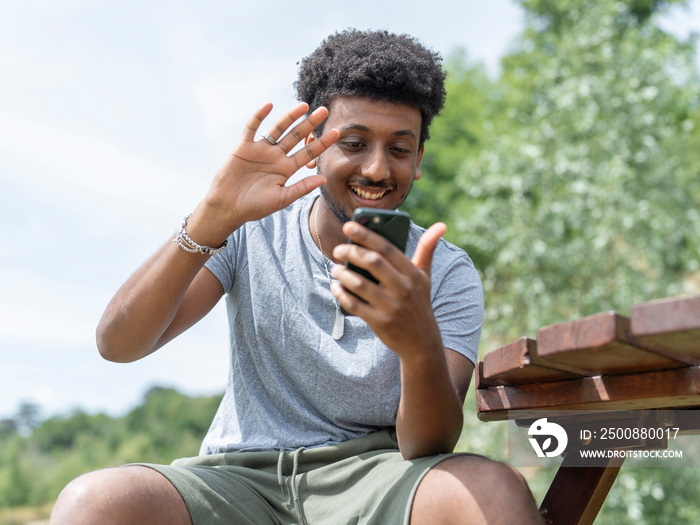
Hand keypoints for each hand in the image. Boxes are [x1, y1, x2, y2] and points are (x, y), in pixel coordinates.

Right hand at [189, 102, 338, 243]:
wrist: (228, 207)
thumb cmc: (255, 207)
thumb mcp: (282, 199)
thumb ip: (302, 188)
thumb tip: (324, 179)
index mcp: (286, 169)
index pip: (307, 153)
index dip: (321, 143)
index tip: (336, 133)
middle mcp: (276, 156)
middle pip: (296, 137)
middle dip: (310, 124)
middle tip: (324, 111)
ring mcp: (260, 150)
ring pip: (278, 129)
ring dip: (290, 117)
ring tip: (304, 105)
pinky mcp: (243, 147)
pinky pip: (252, 128)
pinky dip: (259, 116)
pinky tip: (269, 106)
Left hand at [330, 222, 447, 357]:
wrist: (422, 343)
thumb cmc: (419, 303)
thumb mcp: (425, 277)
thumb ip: (427, 249)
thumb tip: (440, 225)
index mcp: (413, 274)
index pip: (386, 248)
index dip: (366, 235)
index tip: (348, 225)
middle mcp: (404, 289)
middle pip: (373, 263)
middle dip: (351, 252)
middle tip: (338, 249)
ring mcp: (392, 307)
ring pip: (360, 284)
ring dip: (343, 274)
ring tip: (335, 269)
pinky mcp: (380, 323)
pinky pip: (355, 305)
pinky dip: (342, 294)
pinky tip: (335, 287)